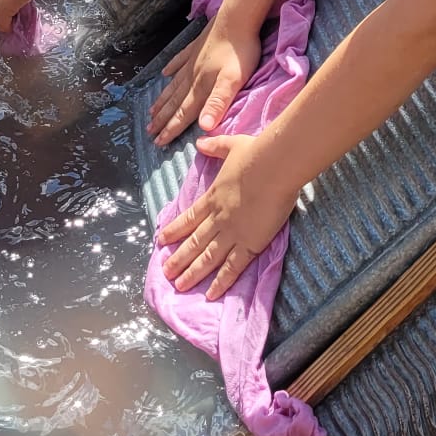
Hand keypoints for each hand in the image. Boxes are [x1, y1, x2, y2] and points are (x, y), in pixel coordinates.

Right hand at [146, 19, 261, 143]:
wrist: (236, 20)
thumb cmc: (240, 53)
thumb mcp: (232, 81)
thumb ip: (217, 104)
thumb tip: (203, 128)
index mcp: (202, 88)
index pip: (184, 114)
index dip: (171, 129)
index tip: (158, 142)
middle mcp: (193, 77)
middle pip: (175, 102)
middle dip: (162, 118)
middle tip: (148, 130)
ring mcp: (193, 61)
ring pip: (174, 85)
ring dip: (163, 99)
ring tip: (151, 110)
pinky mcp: (196, 48)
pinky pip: (179, 61)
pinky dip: (171, 69)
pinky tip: (165, 73)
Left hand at [155, 133, 298, 298]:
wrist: (274, 167)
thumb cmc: (256, 154)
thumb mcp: (231, 145)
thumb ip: (214, 146)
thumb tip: (200, 142)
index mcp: (213, 197)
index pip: (189, 218)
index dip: (174, 230)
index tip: (161, 241)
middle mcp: (218, 218)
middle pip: (194, 242)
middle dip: (179, 258)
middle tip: (166, 273)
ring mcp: (233, 232)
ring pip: (208, 258)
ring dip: (192, 273)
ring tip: (179, 286)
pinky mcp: (251, 243)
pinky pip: (233, 267)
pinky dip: (221, 282)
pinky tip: (210, 294)